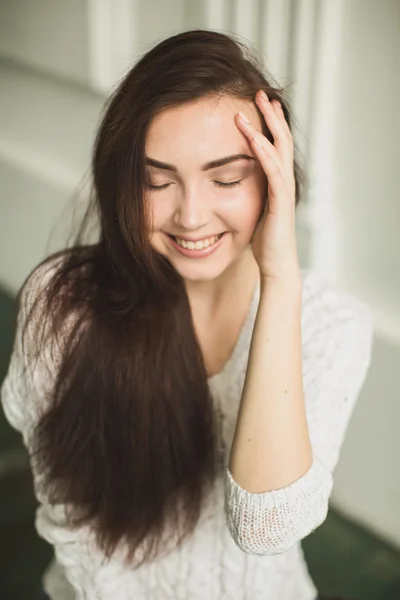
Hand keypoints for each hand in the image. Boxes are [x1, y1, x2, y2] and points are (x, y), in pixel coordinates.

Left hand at [234, 90, 300, 284]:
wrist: (276, 266)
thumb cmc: (263, 242)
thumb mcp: (252, 210)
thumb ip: (246, 193)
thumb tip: (228, 184)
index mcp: (276, 182)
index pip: (274, 146)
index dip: (267, 124)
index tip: (255, 105)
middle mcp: (283, 182)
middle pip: (281, 140)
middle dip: (271, 115)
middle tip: (260, 93)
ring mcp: (284, 191)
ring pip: (278, 150)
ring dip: (268, 126)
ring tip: (257, 105)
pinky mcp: (280, 203)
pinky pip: (273, 173)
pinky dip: (264, 154)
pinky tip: (254, 138)